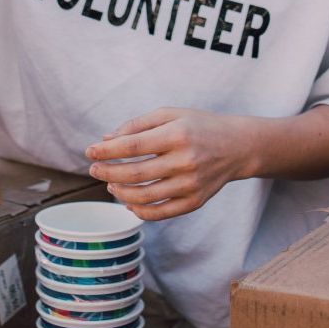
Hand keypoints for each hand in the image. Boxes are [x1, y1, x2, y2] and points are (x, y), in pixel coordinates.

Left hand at [85, 107, 252, 220]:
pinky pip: (160, 213)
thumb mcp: (171, 114)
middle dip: (108, 172)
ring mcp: (191, 184)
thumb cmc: (199, 125)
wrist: (238, 146)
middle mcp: (185, 161)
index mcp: (177, 134)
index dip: (107, 151)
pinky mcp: (195, 201)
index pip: (133, 146)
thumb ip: (138, 125)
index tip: (90, 151)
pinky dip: (139, 210)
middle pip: (135, 174)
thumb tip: (106, 140)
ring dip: (120, 192)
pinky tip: (128, 200)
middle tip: (94, 170)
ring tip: (110, 184)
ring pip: (144, 197)